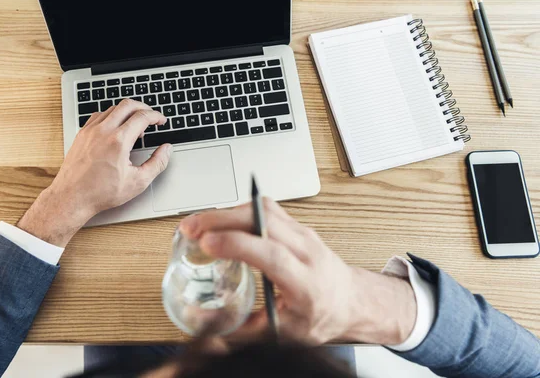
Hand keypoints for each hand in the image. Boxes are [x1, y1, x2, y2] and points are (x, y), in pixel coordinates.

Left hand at [18, 99, 171, 246]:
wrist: (72, 197)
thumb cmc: (101, 193)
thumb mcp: (138, 182)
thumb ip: (157, 163)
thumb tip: (166, 150)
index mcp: (119, 141)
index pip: (142, 117)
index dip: (156, 116)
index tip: (161, 120)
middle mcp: (103, 131)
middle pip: (127, 105)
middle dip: (143, 107)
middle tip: (151, 116)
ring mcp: (90, 131)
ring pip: (112, 108)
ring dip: (127, 111)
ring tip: (135, 125)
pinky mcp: (82, 134)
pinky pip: (99, 115)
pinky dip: (111, 116)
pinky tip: (116, 127)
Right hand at [179, 199, 415, 345]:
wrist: (351, 300)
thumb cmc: (322, 316)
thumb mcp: (283, 333)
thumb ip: (240, 328)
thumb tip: (203, 321)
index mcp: (306, 281)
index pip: (272, 254)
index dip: (237, 245)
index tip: (207, 243)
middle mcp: (306, 250)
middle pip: (264, 220)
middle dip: (222, 219)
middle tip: (191, 227)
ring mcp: (303, 233)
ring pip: (265, 208)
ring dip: (228, 211)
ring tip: (200, 223)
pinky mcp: (297, 226)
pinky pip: (267, 208)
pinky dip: (240, 210)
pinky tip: (221, 219)